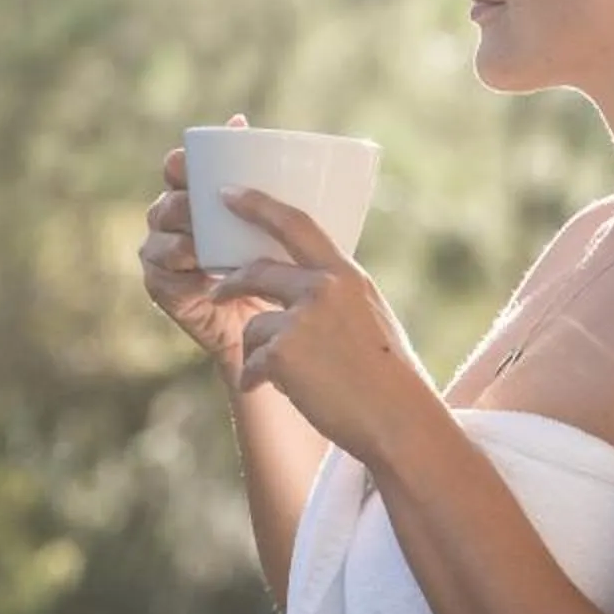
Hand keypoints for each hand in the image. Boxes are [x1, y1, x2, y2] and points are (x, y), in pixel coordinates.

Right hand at [137, 118, 277, 381]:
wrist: (276, 323)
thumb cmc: (278, 261)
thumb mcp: (276, 216)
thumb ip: (258, 174)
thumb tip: (238, 120)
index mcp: (195, 193)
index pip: (177, 168)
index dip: (180, 164)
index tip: (193, 164)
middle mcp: (172, 219)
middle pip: (166, 202)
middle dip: (182, 204)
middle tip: (207, 210)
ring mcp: (161, 253)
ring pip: (161, 236)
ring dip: (183, 239)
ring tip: (205, 247)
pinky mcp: (161, 287)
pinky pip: (163, 273)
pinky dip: (182, 271)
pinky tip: (202, 272)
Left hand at [207, 185, 436, 468]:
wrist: (397, 420)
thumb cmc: (388, 375)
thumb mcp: (369, 316)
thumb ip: (336, 294)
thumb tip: (301, 286)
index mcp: (346, 274)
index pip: (296, 223)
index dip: (257, 204)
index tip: (228, 193)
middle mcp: (323, 288)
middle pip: (257, 271)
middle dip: (230, 282)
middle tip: (216, 289)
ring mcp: (302, 319)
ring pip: (254, 325)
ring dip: (259, 351)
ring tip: (280, 376)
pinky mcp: (283, 353)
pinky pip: (252, 361)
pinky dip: (256, 379)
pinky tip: (272, 390)